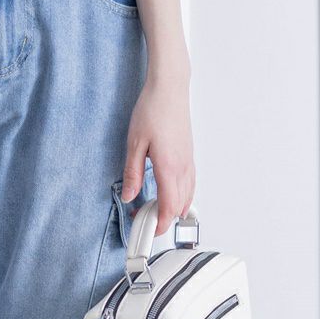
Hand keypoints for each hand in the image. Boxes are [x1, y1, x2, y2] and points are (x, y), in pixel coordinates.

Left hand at [122, 77, 194, 235]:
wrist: (170, 89)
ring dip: (173, 208)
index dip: (160, 223)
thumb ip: (132, 173)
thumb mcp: (134, 143)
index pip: (168, 207)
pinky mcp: (189, 155)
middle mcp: (183, 168)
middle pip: (179, 206)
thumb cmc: (153, 110)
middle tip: (144, 220)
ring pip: (187, 196)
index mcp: (169, 168)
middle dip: (164, 219)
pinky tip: (171, 194)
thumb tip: (129, 195)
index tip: (148, 229)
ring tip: (154, 210)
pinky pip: (190, 184)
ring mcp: (189, 161)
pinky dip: (181, 195)